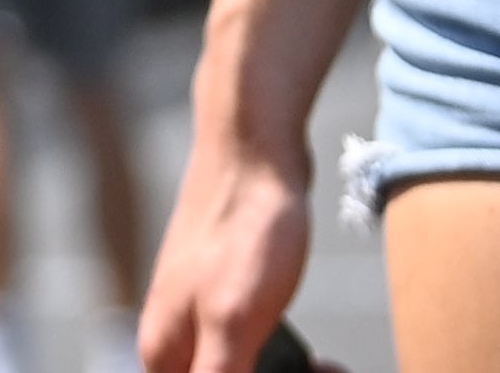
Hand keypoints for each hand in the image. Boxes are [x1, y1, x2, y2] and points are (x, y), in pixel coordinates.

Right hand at [137, 128, 316, 371]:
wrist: (256, 148)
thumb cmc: (244, 231)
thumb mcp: (233, 323)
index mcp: (163, 357)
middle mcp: (175, 344)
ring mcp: (202, 320)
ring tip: (336, 371)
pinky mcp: (232, 302)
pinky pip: (259, 358)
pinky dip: (295, 368)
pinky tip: (324, 364)